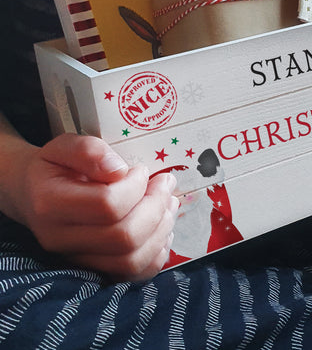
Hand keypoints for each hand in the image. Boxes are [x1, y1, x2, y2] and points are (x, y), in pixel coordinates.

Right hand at [5, 133, 178, 280]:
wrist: (33, 193)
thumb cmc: (55, 166)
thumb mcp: (64, 146)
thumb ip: (89, 151)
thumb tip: (119, 170)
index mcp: (51, 204)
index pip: (107, 205)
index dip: (135, 187)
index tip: (142, 170)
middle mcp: (61, 239)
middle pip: (124, 237)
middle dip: (156, 207)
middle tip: (166, 183)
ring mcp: (77, 259)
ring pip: (131, 260)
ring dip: (161, 229)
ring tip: (169, 202)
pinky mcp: (94, 269)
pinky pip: (132, 273)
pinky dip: (157, 253)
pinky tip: (162, 228)